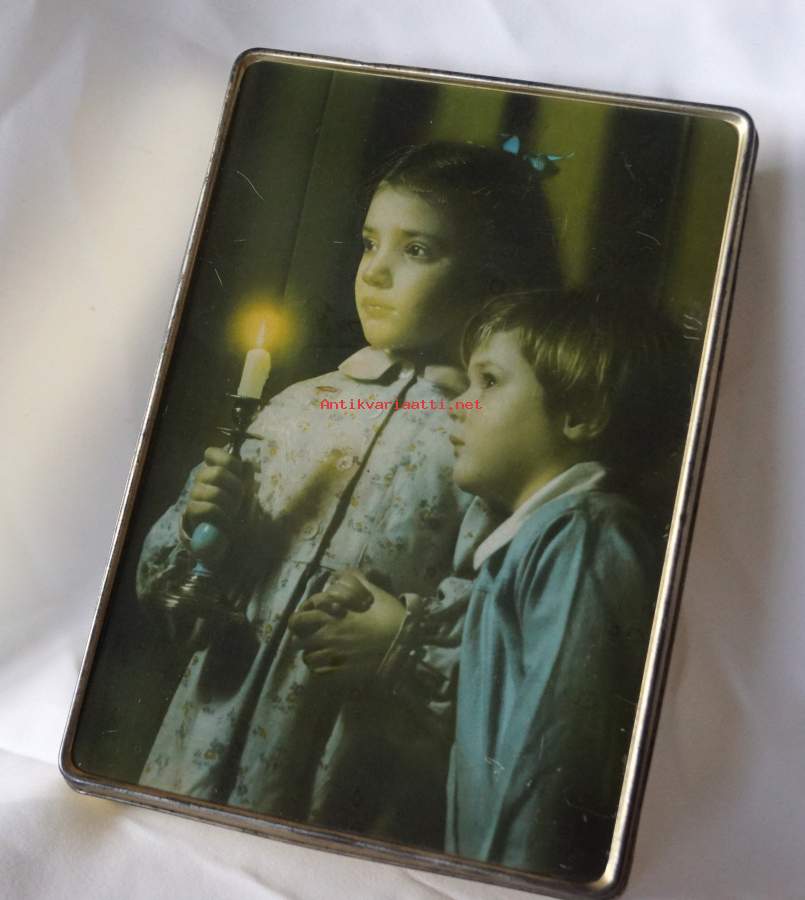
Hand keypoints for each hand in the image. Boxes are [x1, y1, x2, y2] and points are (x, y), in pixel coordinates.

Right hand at [184, 447, 248, 535]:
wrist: (227, 534)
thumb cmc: (237, 509)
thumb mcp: (247, 493)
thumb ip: (247, 478)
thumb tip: (247, 463)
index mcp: (215, 469)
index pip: (211, 453)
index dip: (228, 461)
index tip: (238, 474)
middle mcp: (202, 478)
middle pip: (218, 473)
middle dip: (235, 488)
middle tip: (240, 499)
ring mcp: (195, 493)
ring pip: (215, 492)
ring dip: (230, 505)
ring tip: (232, 513)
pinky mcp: (192, 510)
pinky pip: (209, 508)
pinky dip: (222, 517)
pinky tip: (225, 522)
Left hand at [289, 570, 405, 675]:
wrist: (404, 642)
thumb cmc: (389, 616)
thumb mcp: (373, 592)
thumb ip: (355, 579)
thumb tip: (340, 574)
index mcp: (332, 615)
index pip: (302, 614)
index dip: (304, 615)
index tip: (310, 616)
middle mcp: (327, 635)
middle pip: (298, 639)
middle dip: (301, 636)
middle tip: (309, 637)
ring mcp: (333, 655)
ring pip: (307, 658)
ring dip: (311, 654)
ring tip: (320, 653)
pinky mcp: (341, 673)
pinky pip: (320, 674)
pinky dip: (320, 670)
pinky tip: (328, 666)